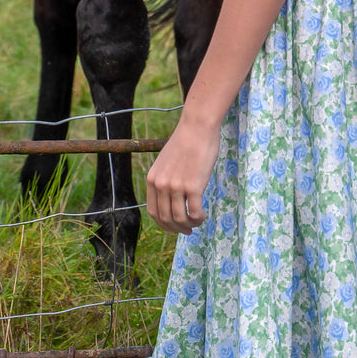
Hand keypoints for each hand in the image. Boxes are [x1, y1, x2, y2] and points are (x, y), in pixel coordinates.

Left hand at [145, 115, 221, 234]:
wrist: (197, 127)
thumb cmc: (186, 142)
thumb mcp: (166, 161)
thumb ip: (166, 179)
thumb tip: (171, 199)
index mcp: (152, 179)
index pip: (153, 212)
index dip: (164, 224)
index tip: (174, 226)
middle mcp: (161, 185)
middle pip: (166, 219)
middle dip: (177, 229)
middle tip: (188, 230)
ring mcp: (176, 186)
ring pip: (180, 219)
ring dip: (189, 225)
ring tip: (198, 221)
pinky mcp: (192, 186)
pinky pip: (194, 213)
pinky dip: (199, 219)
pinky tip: (203, 215)